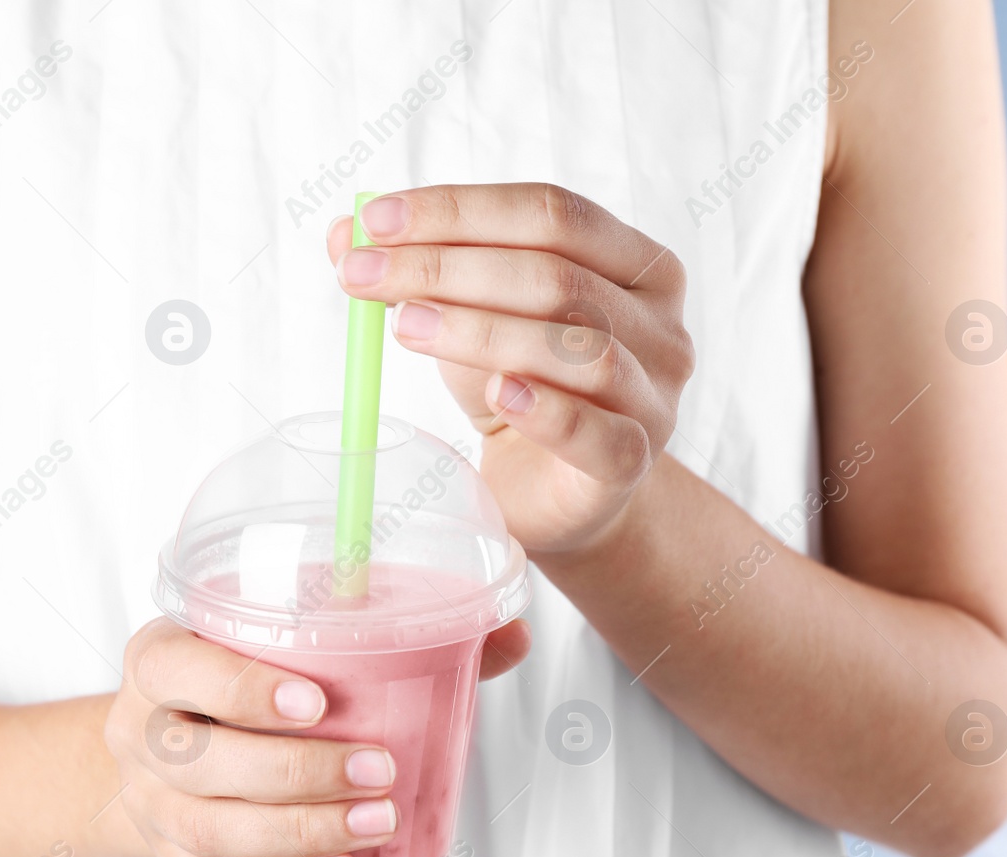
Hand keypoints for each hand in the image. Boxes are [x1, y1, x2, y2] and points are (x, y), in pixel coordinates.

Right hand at [104, 618, 529, 856]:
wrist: (172, 739)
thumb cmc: (253, 678)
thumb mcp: (295, 641)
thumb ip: (400, 634)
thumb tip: (511, 635)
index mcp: (160, 657)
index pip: (180, 670)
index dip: (242, 690)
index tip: (319, 702)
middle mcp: (138, 729)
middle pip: (202, 762)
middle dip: (297, 773)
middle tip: (380, 771)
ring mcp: (149, 801)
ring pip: (211, 830)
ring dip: (300, 833)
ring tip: (377, 824)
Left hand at [328, 183, 692, 557]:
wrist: (560, 494)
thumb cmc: (524, 392)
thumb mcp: (469, 320)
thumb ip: (418, 273)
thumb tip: (344, 229)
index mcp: (639, 265)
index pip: (552, 213)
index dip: (460, 211)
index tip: (375, 222)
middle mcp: (661, 324)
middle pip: (557, 275)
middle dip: (447, 267)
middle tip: (362, 275)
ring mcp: (655, 396)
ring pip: (576, 348)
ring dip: (479, 330)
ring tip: (403, 326)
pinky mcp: (633, 463)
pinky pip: (595, 433)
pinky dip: (544, 409)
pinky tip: (495, 392)